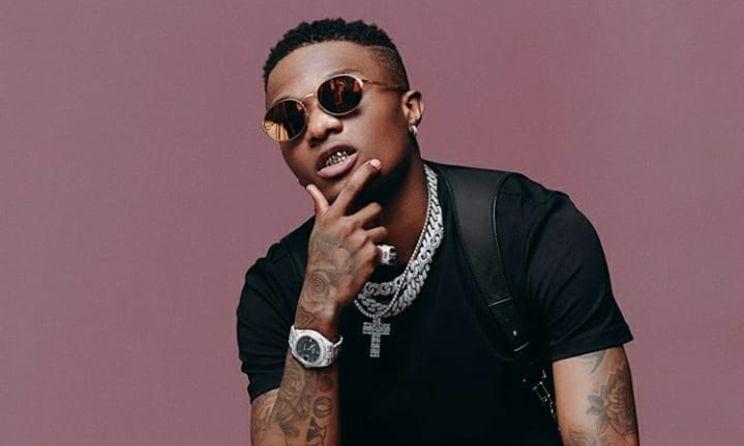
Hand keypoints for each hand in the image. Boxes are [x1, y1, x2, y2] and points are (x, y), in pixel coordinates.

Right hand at [303, 159, 387, 312]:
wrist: (324, 289)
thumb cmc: (320, 258)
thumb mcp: (317, 230)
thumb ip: (320, 207)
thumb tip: (309, 187)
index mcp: (332, 217)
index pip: (351, 189)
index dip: (365, 173)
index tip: (377, 163)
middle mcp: (347, 225)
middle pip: (375, 208)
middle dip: (373, 218)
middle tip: (362, 232)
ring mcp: (361, 240)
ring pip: (381, 229)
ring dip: (375, 238)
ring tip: (360, 250)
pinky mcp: (372, 254)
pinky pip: (382, 247)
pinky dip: (376, 255)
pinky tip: (362, 262)